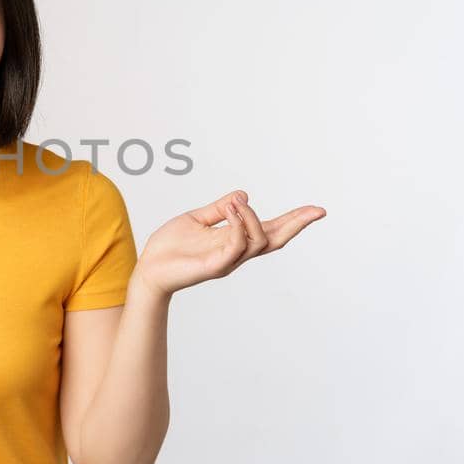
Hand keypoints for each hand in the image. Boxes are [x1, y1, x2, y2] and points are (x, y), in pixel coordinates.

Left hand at [133, 190, 325, 296]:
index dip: (293, 220)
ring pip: (257, 242)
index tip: (316, 211)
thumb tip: (242, 194)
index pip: (270, 230)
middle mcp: (236, 252)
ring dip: (253, 218)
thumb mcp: (196, 219)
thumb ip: (219, 209)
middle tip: (315, 212)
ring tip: (237, 203)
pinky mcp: (214, 266)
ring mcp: (227, 260)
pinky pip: (235, 248)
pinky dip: (238, 227)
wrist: (148, 269)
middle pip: (275, 240)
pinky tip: (231, 211)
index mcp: (234, 240)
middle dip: (296, 225)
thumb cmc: (170, 247)